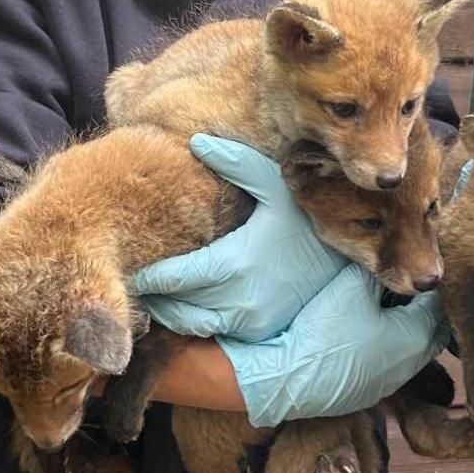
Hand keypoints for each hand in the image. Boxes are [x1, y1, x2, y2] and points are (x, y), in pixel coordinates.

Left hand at [128, 134, 347, 342]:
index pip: (173, 278)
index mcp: (234, 263)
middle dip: (152, 295)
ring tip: (153, 294)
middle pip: (175, 305)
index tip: (131, 266)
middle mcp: (238, 299)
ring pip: (190, 324)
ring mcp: (248, 320)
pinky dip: (193, 321)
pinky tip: (182, 304)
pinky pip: (213, 332)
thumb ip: (235, 162)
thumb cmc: (303, 217)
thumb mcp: (273, 183)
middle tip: (133, 280)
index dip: (148, 276)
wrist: (343, 258)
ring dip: (169, 312)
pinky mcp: (257, 332)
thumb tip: (196, 140)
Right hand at [219, 264, 449, 426]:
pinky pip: (392, 364)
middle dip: (423, 306)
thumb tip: (389, 263)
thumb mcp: (352, 286)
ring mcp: (393, 382)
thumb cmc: (325, 330)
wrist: (290, 378)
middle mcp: (413, 364)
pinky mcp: (373, 392)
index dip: (427, 281)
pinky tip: (367, 331)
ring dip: (406, 327)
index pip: (438, 302)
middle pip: (432, 328)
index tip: (414, 266)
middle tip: (404, 285)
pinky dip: (389, 346)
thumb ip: (377, 272)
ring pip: (414, 349)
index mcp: (417, 336)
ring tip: (385, 304)